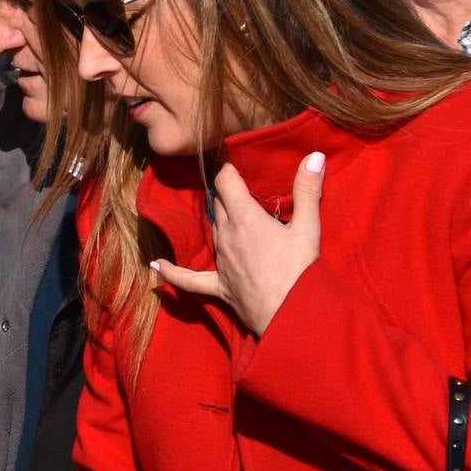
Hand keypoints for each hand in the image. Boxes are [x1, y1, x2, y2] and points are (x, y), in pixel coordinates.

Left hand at [152, 153, 323, 336]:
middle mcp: (225, 236)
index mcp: (244, 218)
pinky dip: (172, 271)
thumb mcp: (308, 227)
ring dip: (217, 219)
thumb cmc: (301, 270)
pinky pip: (188, 278)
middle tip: (235, 184)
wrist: (290, 315)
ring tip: (223, 209)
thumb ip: (307, 190)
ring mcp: (219, 262)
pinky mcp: (217, 286)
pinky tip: (156, 265)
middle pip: (219, 205)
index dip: (227, 168)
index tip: (229, 158)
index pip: (226, 182)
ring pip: (212, 232)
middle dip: (226, 192)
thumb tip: (314, 155)